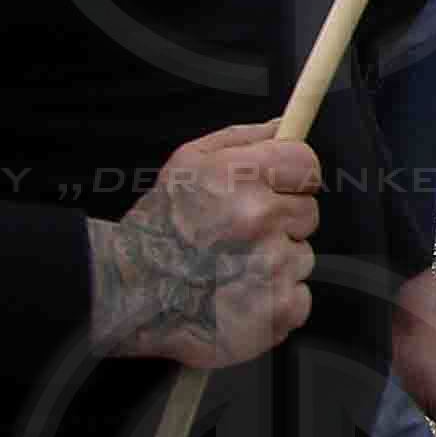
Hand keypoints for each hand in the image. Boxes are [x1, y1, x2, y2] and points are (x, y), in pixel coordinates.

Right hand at [84, 124, 317, 366]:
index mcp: (241, 175)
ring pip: (302, 257)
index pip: (307, 164)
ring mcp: (272, 266)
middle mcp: (260, 217)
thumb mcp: (188, 162)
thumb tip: (286, 126)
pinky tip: (240, 295)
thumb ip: (243, 138)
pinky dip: (276, 300)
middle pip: (308, 213)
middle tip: (238, 235)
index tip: (279, 188)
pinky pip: (300, 296)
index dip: (294, 177)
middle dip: (281, 222)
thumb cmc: (157, 227)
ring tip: (231, 267)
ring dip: (276, 262)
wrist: (127, 292)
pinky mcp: (277, 310)